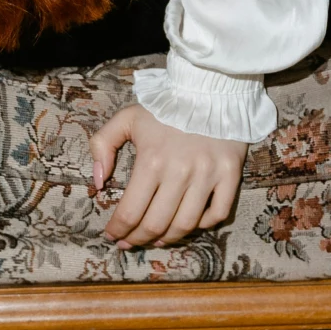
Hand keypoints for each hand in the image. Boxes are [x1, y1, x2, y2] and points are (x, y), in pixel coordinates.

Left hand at [89, 105, 245, 248]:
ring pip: (186, 225)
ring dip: (167, 239)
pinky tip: (190, 223)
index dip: (118, 230)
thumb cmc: (166, 106)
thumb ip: (102, 145)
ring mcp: (208, 175)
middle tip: (130, 242)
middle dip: (138, 239)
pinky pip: (218, 213)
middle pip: (156, 224)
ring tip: (156, 239)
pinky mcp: (231, 174)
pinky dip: (203, 225)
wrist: (210, 87)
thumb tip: (99, 183)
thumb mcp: (127, 118)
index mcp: (151, 160)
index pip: (130, 211)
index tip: (112, 235)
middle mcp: (180, 172)